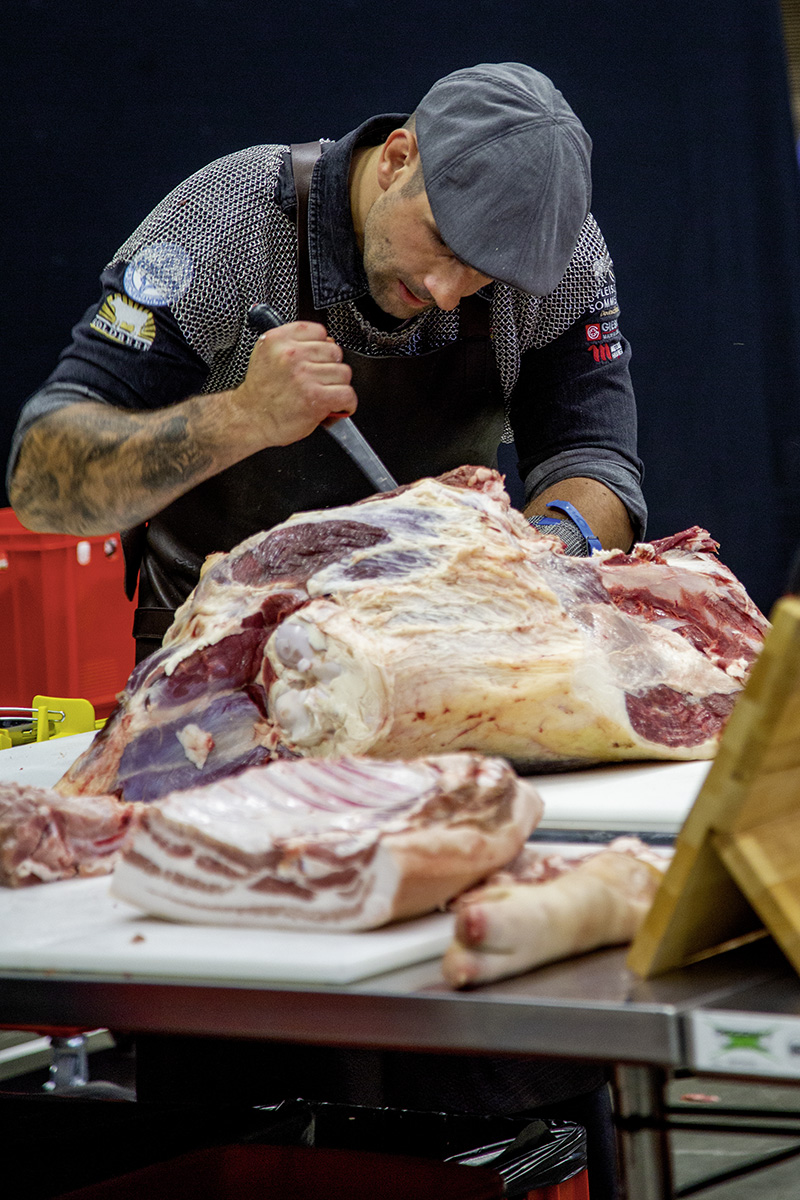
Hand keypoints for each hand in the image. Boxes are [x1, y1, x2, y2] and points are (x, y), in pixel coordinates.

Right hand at [233, 321, 355, 446]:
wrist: (249, 419)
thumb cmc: (261, 393)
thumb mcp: (268, 356)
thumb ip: (294, 345)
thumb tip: (328, 344)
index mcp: (278, 340)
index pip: (319, 331)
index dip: (321, 348)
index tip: (317, 361)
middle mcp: (291, 354)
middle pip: (334, 351)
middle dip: (331, 368)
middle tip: (319, 381)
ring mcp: (304, 375)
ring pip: (343, 373)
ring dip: (338, 387)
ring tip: (324, 395)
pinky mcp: (316, 397)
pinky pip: (347, 394)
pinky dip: (346, 404)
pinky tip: (336, 407)